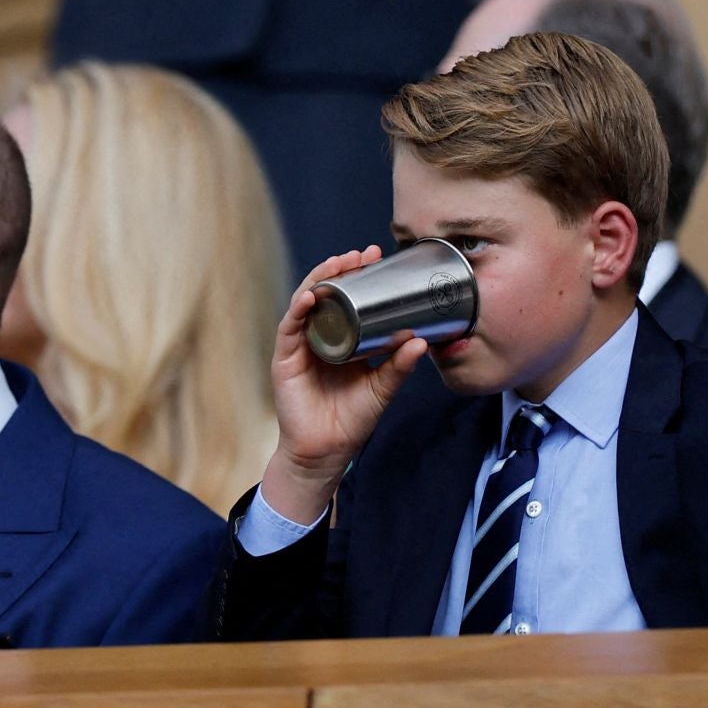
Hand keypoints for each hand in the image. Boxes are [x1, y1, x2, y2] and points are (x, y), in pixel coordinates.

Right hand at [258, 246, 428, 525]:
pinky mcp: (285, 358)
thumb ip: (398, 365)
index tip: (378, 257)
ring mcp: (300, 344)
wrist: (326, 452)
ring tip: (339, 264)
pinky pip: (290, 327)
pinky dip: (299, 309)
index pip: (348, 298)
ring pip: (306, 301)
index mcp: (341, 338)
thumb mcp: (382, 387)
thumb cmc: (351, 420)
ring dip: (321, 279)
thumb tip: (421, 339)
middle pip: (326, 292)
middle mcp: (319, 335)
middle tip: (363, 254)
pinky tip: (311, 296)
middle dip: (342, 269)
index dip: (360, 276)